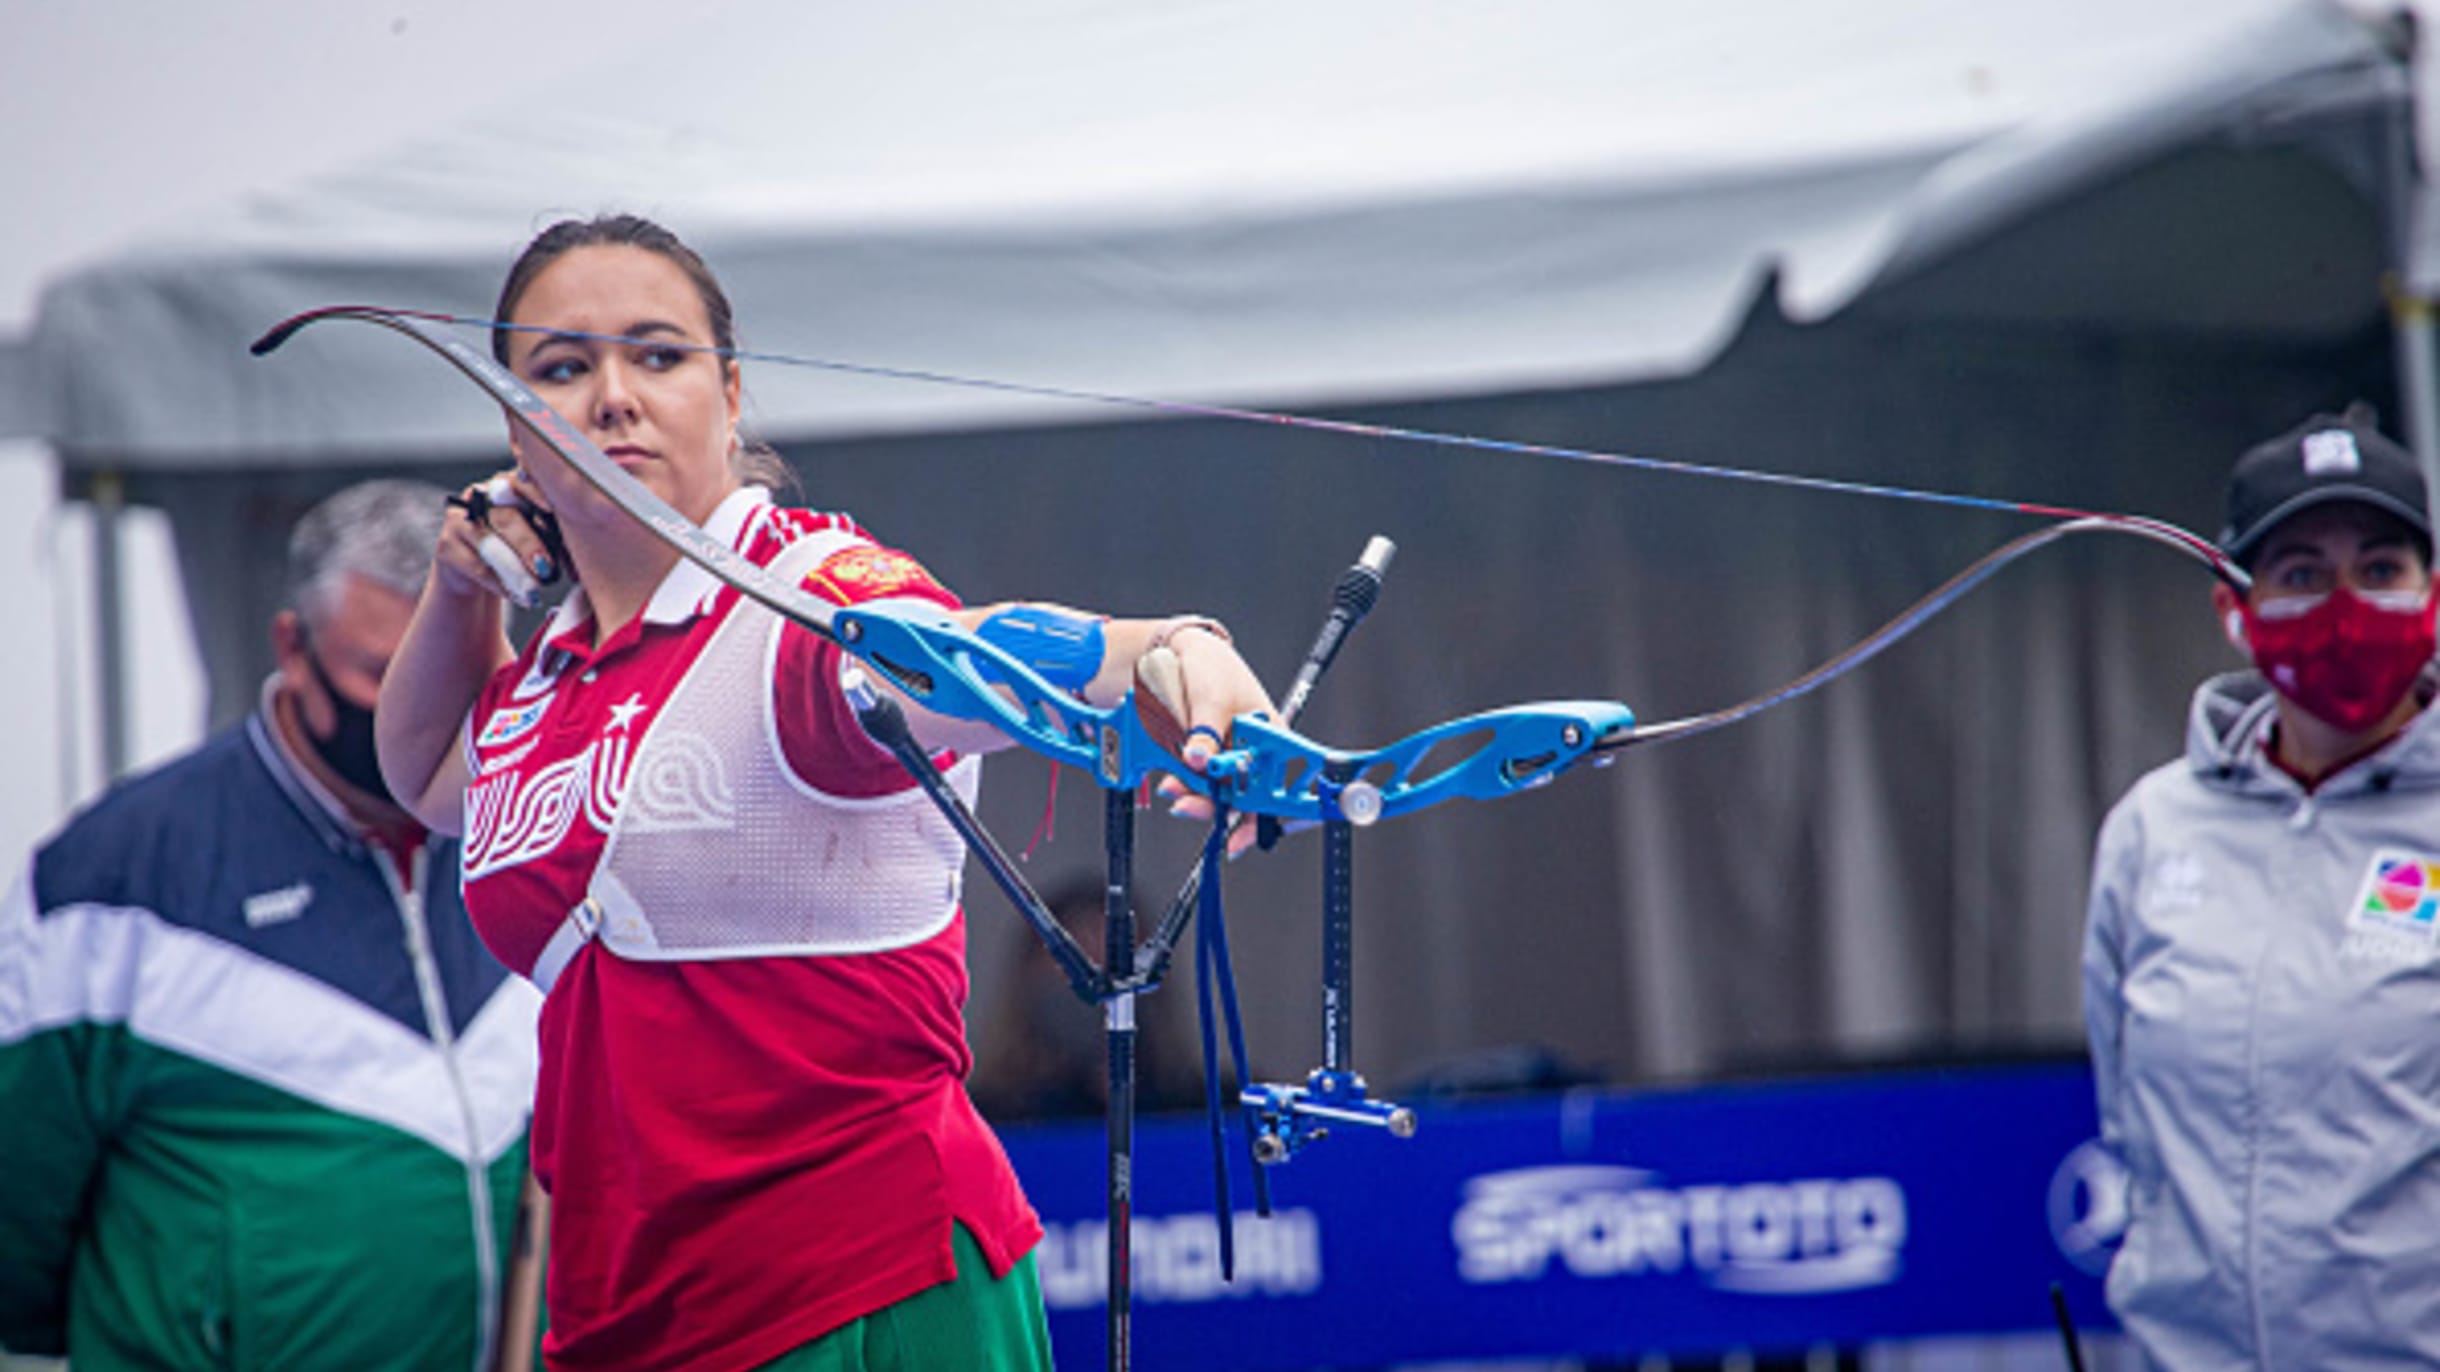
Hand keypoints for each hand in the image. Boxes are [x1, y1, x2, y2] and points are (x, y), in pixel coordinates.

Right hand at [440, 470, 563, 608]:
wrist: (479, 573)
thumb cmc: (520, 549)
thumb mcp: (542, 536)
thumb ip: (556, 535)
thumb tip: (582, 554)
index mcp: (509, 486)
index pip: (521, 480)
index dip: (536, 492)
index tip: (553, 508)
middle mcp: (482, 496)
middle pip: (505, 517)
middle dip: (529, 545)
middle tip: (546, 568)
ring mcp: (460, 520)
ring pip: (489, 545)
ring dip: (514, 569)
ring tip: (534, 589)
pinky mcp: (446, 547)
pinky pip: (475, 566)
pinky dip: (499, 583)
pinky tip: (517, 595)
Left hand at [1135, 625, 1277, 855]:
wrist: (1176, 653)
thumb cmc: (1211, 666)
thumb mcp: (1211, 699)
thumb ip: (1206, 734)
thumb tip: (1201, 762)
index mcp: (1271, 735)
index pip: (1283, 781)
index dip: (1275, 810)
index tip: (1249, 830)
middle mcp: (1252, 751)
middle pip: (1248, 794)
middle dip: (1221, 807)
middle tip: (1192, 807)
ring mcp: (1227, 756)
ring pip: (1219, 792)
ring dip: (1198, 797)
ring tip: (1175, 791)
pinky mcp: (1204, 759)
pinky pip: (1199, 782)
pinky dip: (1185, 787)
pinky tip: (1172, 784)